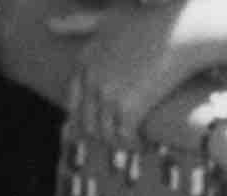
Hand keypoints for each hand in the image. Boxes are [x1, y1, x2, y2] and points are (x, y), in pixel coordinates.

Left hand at [60, 0, 194, 141]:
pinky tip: (144, 145)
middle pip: (89, 123)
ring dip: (120, 144)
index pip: (73, 102)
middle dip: (104, 135)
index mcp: (84, 60)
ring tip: (135, 143)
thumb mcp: (107, 19)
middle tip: (122, 139)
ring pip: (106, 134)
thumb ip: (77, 23)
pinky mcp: (128, 108)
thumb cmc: (147, 23)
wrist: (178, 32)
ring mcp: (108, 95)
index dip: (87, 119)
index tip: (103, 127)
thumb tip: (48, 26)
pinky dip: (134, 145)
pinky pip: (125, 138)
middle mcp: (91, 79)